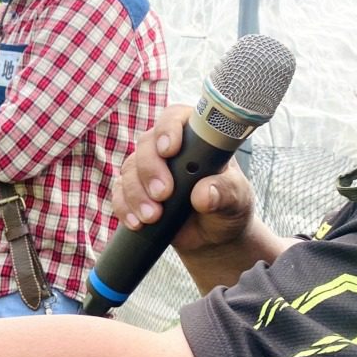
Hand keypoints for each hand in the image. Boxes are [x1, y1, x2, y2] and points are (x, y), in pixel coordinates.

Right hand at [112, 104, 257, 255]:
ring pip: (130, 170)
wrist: (214, 238)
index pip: (175, 119)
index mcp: (196, 139)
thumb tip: (203, 194)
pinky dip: (125, 208)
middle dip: (150, 169)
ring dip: (137, 194)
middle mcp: (168, 150)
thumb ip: (224, 193)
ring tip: (153, 217)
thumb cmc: (229, 208)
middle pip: (146, 145)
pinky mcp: (135, 192)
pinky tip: (137, 222)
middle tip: (163, 193)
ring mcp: (149, 170)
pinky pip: (119, 194)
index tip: (169, 150)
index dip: (168, 129)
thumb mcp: (236, 199)